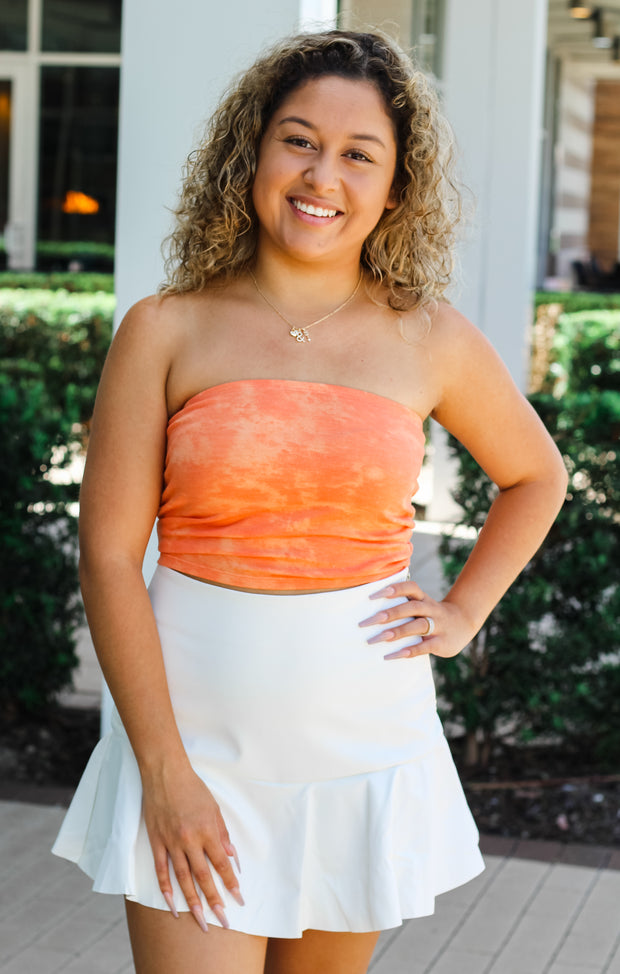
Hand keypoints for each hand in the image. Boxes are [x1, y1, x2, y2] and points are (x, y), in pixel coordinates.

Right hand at [141, 763, 243, 931]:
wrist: (165, 773)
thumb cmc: (193, 788)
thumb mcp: (214, 808)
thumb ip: (223, 835)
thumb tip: (233, 859)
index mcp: (207, 831)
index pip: (222, 864)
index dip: (231, 884)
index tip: (239, 901)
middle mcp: (189, 840)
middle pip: (203, 877)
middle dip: (214, 901)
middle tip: (223, 921)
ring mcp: (171, 842)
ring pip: (182, 879)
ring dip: (192, 902)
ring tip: (200, 921)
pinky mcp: (156, 842)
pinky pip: (161, 870)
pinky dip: (165, 889)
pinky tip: (172, 904)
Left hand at [359, 578, 476, 659]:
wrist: (464, 622)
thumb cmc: (431, 614)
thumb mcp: (421, 604)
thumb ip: (402, 606)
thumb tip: (371, 613)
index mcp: (423, 598)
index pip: (410, 588)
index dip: (393, 589)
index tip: (372, 596)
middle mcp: (431, 609)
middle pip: (410, 608)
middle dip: (389, 614)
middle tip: (368, 622)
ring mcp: (438, 626)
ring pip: (417, 626)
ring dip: (397, 632)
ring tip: (377, 638)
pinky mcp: (441, 642)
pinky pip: (424, 647)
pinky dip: (409, 651)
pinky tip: (393, 655)